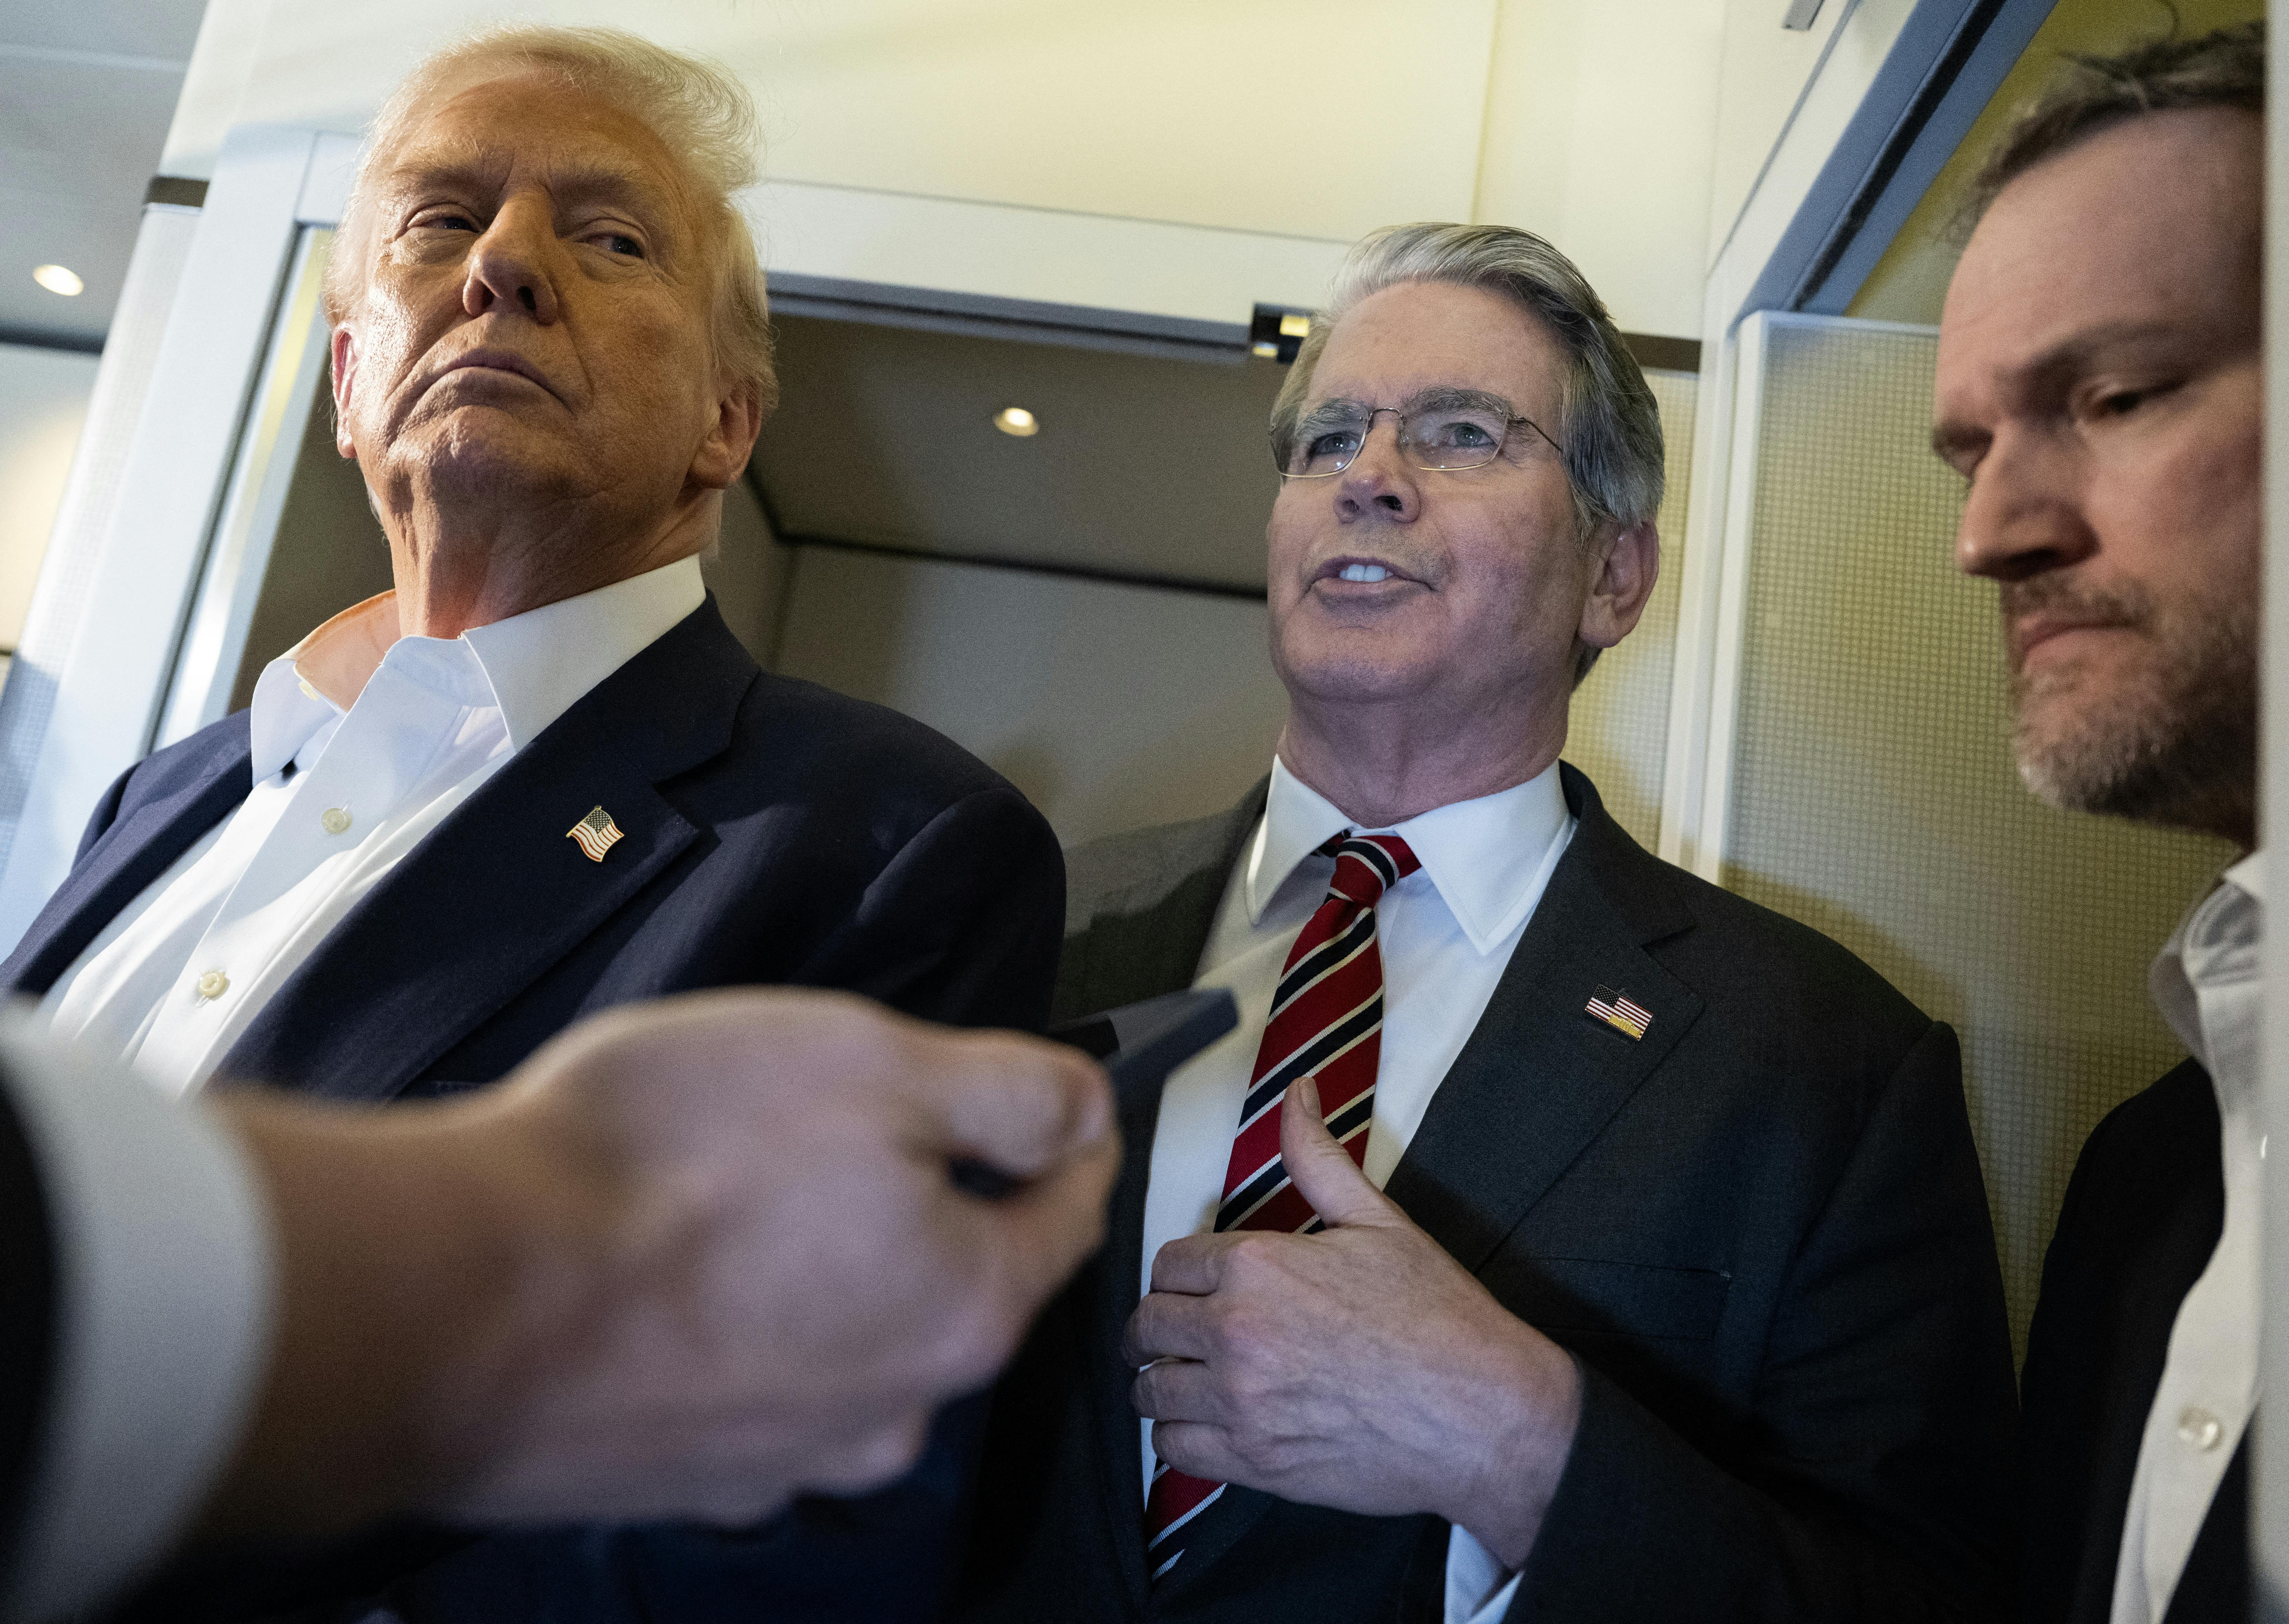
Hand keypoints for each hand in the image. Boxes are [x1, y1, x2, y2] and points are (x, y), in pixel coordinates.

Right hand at [206, 988, 1116, 1534]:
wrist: (459, 1295)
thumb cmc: (671, 1162)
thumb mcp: (876, 1066)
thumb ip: (1011, 1092)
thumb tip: (1088, 1110)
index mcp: (966, 1310)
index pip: (1068, 1212)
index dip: (1065, 1135)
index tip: (1056, 1096)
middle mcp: (894, 1411)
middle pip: (954, 1278)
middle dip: (926, 1195)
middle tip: (850, 1120)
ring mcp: (784, 1461)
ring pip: (847, 1331)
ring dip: (822, 1261)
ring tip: (738, 1188)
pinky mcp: (685, 1476)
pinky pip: (747, 1375)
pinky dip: (733, 1317)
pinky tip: (671, 1266)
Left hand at [1122, 1076, 1578, 1568]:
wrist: (1483, 1414)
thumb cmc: (1439, 1317)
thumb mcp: (1380, 1221)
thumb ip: (1319, 1158)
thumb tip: (1296, 1092)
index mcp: (1258, 1266)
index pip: (1168, 1264)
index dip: (1178, 1274)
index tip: (1192, 1288)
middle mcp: (1237, 1332)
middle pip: (1147, 1326)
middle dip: (1157, 1327)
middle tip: (1177, 1335)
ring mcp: (1242, 1403)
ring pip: (1151, 1391)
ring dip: (1163, 1382)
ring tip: (1187, 1380)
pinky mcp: (1256, 1463)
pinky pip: (1174, 1450)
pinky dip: (1180, 1436)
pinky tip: (1208, 1424)